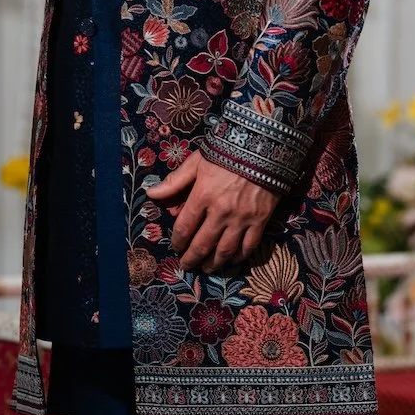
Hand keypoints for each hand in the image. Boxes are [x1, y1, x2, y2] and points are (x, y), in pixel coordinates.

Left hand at [145, 149, 279, 273]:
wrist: (263, 146)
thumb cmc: (226, 153)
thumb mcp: (197, 162)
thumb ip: (175, 181)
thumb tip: (150, 194)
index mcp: (203, 195)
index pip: (185, 227)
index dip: (178, 241)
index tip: (176, 246)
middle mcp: (221, 211)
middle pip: (203, 244)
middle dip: (192, 258)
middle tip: (186, 266)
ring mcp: (242, 218)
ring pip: (225, 250)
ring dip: (214, 263)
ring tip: (207, 269)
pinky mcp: (261, 220)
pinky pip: (249, 246)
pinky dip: (240, 256)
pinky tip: (233, 260)